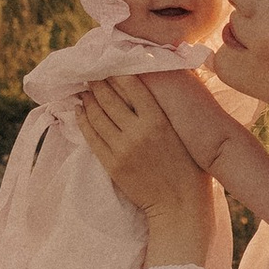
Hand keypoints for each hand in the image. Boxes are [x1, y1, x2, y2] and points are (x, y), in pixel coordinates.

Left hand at [75, 77, 213, 219]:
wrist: (180, 204)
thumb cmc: (189, 166)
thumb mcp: (184, 131)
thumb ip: (169, 108)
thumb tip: (159, 81)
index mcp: (159, 119)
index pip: (131, 85)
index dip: (116, 72)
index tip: (109, 64)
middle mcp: (138, 131)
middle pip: (109, 98)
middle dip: (98, 82)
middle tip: (91, 73)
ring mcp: (123, 149)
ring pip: (97, 115)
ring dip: (88, 99)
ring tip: (85, 89)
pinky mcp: (112, 164)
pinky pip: (91, 137)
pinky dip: (83, 120)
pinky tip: (80, 111)